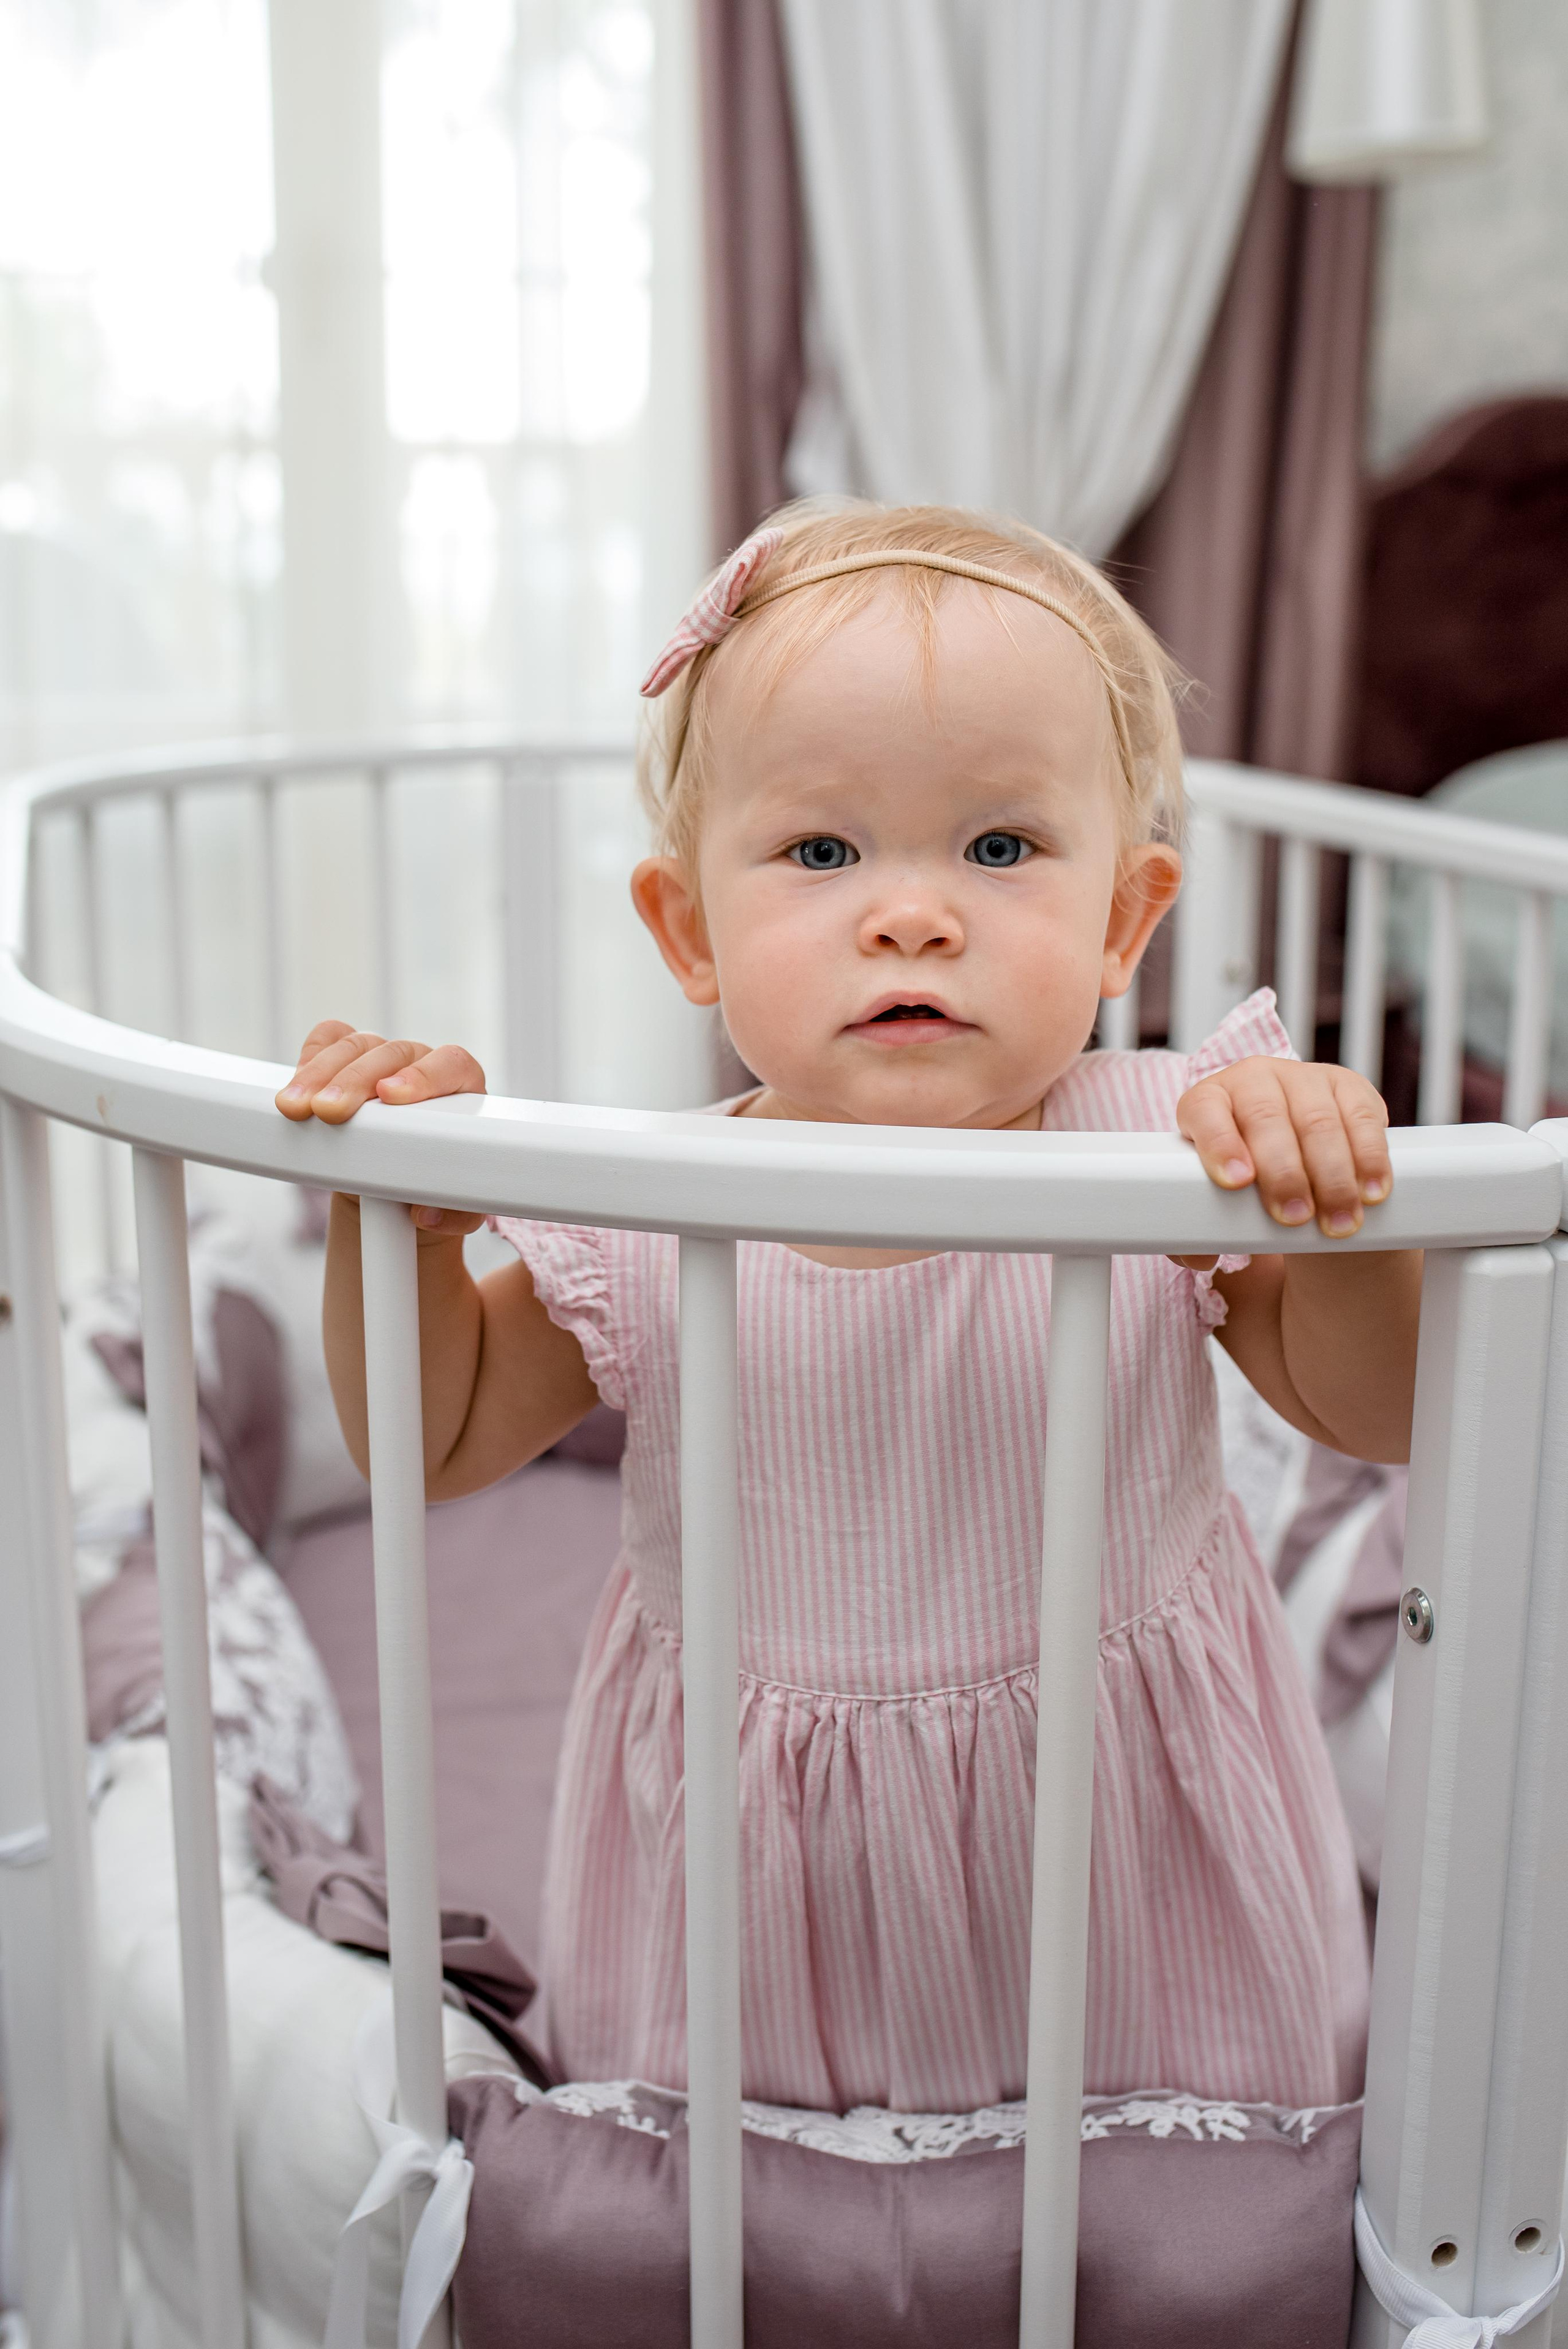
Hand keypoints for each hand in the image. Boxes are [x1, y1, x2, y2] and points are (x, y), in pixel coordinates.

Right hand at [274, 1020, 487, 1237]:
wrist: (396, 1186)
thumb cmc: (433, 1186)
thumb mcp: (455, 1204)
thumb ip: (455, 1211)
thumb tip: (428, 1213)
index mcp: (459, 1087)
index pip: (449, 1064)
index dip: (422, 1076)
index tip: (391, 1096)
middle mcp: (420, 1064)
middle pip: (393, 1053)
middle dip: (355, 1080)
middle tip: (329, 1111)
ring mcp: (381, 1057)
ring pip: (354, 1047)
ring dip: (319, 1075)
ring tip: (295, 1108)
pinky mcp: (347, 1058)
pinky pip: (329, 1038)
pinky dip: (310, 1055)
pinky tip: (296, 1084)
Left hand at [1176, 1056, 1391, 1237]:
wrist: (1298, 1153)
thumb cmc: (1248, 1178)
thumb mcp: (1218, 1194)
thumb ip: (1199, 1228)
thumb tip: (1202, 1258)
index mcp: (1209, 1101)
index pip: (1204, 1110)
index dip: (1219, 1143)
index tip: (1236, 1182)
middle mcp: (1254, 1080)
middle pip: (1265, 1118)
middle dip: (1283, 1173)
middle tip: (1293, 1219)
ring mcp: (1304, 1079)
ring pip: (1318, 1122)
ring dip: (1331, 1177)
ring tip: (1336, 1222)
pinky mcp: (1350, 1087)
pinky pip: (1361, 1119)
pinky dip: (1369, 1159)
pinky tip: (1370, 1191)